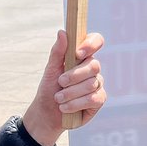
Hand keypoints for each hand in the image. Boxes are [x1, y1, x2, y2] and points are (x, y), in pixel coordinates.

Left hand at [22, 30, 105, 145]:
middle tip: (60, 82)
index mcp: (82, 56)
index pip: (96, 41)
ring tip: (58, 98)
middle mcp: (92, 68)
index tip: (77, 53)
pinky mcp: (99, 100)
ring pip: (91, 84)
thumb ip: (58, 52)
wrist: (47, 113)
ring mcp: (97, 84)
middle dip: (74, 75)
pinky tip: (65, 107)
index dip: (91, 44)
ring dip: (71, 92)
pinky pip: (93, 98)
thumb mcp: (50, 69)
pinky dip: (76, 104)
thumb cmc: (49, 88)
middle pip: (94, 65)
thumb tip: (63, 32)